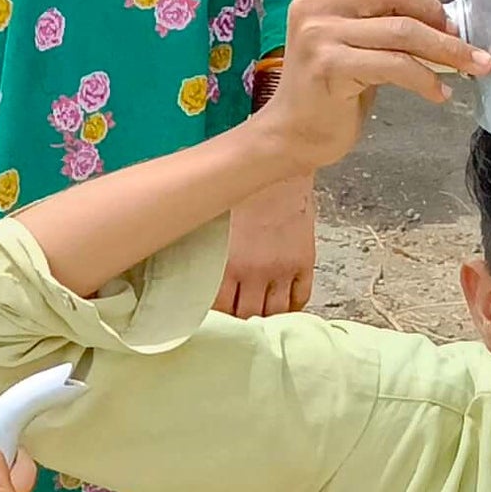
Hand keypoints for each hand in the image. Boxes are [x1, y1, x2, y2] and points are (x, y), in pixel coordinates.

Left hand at [217, 173, 316, 317]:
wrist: (280, 168)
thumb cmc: (241, 189)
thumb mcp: (213, 220)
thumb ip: (205, 248)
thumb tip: (186, 265)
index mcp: (228, 263)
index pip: (218, 307)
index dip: (214, 316)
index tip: (209, 318)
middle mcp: (256, 272)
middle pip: (247, 315)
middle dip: (239, 322)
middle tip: (233, 323)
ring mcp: (283, 269)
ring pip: (274, 312)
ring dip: (265, 319)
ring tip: (257, 319)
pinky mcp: (304, 262)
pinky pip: (300, 298)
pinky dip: (292, 308)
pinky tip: (283, 309)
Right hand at [246, 0, 486, 173]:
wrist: (294, 132)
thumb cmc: (329, 85)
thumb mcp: (352, 33)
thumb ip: (377, 1)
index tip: (441, 18)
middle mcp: (314, 4)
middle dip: (437, 14)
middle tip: (457, 41)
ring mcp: (318, 34)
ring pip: (402, 29)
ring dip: (447, 49)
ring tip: (471, 66)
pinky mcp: (329, 66)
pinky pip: (395, 65)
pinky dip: (427, 79)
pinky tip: (439, 93)